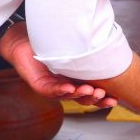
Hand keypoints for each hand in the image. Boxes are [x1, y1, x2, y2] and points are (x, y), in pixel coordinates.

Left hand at [0, 23, 116, 106]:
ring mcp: (52, 87)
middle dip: (94, 100)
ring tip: (90, 91)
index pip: (92, 93)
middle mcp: (65, 85)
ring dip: (80, 95)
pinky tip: (69, 88)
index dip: (103, 98)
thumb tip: (109, 41)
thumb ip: (87, 49)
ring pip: (68, 97)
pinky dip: (60, 90)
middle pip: (82, 99)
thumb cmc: (48, 42)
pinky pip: (50, 91)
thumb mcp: (73, 46)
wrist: (23, 39)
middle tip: (104, 95)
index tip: (116, 98)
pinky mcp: (38, 85)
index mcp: (76, 79)